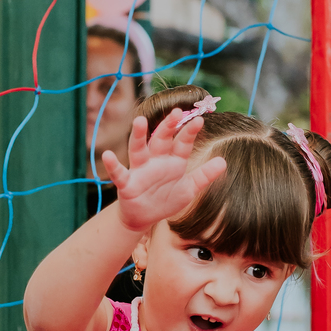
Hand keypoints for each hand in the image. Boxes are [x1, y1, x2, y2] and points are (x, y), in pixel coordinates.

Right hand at [102, 108, 226, 233]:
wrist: (145, 218)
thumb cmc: (165, 199)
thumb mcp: (188, 189)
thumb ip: (204, 176)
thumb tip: (223, 162)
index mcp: (172, 161)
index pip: (182, 143)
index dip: (189, 132)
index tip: (199, 120)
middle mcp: (156, 161)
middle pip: (161, 140)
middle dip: (168, 126)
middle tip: (176, 112)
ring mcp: (140, 171)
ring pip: (138, 149)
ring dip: (138, 136)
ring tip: (139, 121)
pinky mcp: (127, 183)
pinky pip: (119, 173)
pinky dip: (113, 165)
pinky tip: (107, 155)